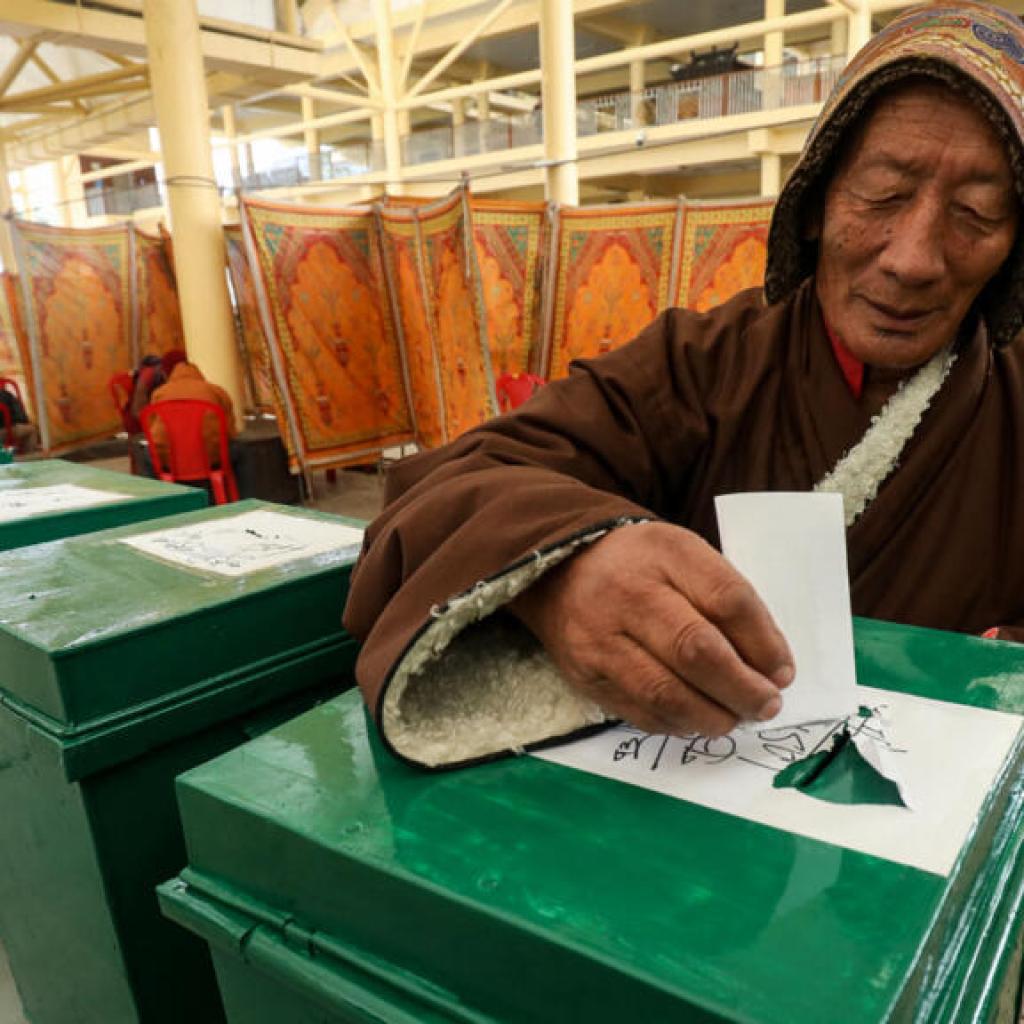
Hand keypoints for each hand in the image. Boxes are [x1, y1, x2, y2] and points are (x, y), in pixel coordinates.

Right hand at [510, 522, 793, 735]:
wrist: (559, 570)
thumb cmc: (641, 566)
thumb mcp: (685, 557)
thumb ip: (727, 602)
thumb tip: (770, 669)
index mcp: (665, 552)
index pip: (727, 600)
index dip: (764, 643)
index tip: (782, 672)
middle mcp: (628, 593)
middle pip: (696, 649)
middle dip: (742, 689)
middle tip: (766, 705)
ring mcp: (600, 637)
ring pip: (666, 692)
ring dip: (712, 715)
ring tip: (734, 717)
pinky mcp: (585, 675)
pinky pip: (640, 712)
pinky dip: (678, 723)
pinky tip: (696, 717)